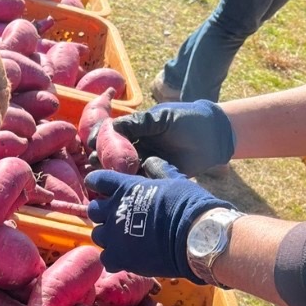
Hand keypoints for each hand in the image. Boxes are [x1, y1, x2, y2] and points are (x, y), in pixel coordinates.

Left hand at [84, 167, 230, 282]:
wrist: (194, 238)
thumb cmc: (188, 206)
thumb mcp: (174, 181)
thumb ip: (158, 172)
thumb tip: (151, 162)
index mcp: (125, 188)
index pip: (97, 180)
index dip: (97, 184)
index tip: (100, 189)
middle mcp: (114, 210)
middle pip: (93, 210)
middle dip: (102, 213)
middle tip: (116, 217)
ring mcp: (114, 235)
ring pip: (97, 235)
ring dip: (108, 236)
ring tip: (123, 239)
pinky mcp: (118, 257)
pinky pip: (106, 258)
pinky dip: (114, 258)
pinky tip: (126, 257)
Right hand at [103, 100, 235, 177]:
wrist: (213, 136)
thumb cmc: (188, 120)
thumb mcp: (162, 118)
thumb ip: (139, 123)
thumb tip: (112, 126)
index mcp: (137, 131)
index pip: (113, 135)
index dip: (101, 139)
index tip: (91, 143)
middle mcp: (138, 147)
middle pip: (115, 155)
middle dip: (103, 159)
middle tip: (94, 163)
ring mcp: (146, 163)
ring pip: (125, 170)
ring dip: (113, 173)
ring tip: (103, 177)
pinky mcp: (157, 176)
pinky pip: (140, 182)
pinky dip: (130, 185)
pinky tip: (121, 188)